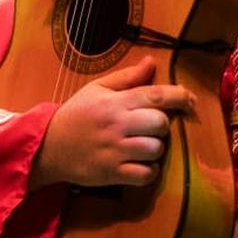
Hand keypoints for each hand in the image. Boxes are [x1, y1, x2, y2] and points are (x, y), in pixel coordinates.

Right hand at [32, 57, 194, 187]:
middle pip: (160, 123)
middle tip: (152, 127)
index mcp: (115, 102)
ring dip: (156, 148)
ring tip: (145, 145)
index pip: (155, 96)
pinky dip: (149, 171)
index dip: (179, 96)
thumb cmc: (76, 115)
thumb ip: (127, 77)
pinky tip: (141, 164)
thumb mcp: (97, 89)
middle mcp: (117, 125)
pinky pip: (145, 175)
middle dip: (163, 124)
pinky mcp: (111, 174)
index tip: (190, 99)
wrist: (47, 146)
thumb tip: (152, 62)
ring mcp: (114, 151)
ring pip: (155, 149)